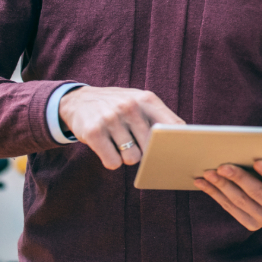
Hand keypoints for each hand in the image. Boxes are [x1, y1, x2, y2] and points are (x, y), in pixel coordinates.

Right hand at [58, 86, 184, 169]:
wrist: (78, 100)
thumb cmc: (118, 106)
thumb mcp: (140, 101)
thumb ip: (160, 117)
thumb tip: (183, 139)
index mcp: (146, 99)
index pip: (173, 125)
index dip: (178, 142)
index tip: (180, 153)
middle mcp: (129, 106)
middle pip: (152, 147)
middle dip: (146, 151)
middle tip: (135, 143)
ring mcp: (111, 119)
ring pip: (132, 158)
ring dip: (127, 157)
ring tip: (118, 143)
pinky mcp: (93, 132)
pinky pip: (113, 162)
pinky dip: (111, 160)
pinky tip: (107, 147)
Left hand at [193, 156, 261, 230]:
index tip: (257, 162)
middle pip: (258, 193)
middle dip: (239, 178)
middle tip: (222, 166)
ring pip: (240, 202)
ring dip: (222, 186)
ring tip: (208, 172)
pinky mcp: (251, 224)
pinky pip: (230, 208)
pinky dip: (215, 194)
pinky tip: (203, 183)